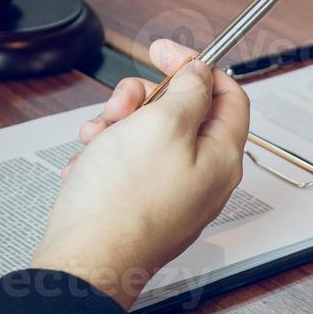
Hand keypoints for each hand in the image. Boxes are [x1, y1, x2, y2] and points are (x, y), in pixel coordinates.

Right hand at [31, 39, 247, 309]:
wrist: (84, 260)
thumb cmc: (122, 204)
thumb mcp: (162, 124)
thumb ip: (189, 91)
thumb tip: (200, 75)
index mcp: (220, 158)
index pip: (228, 96)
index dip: (196, 66)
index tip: (164, 52)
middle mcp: (200, 179)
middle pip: (181, 114)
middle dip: (143, 101)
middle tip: (123, 108)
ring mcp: (169, 195)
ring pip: (144, 137)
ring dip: (115, 128)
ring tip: (98, 143)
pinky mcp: (137, 207)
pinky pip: (122, 166)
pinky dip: (102, 159)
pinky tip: (88, 170)